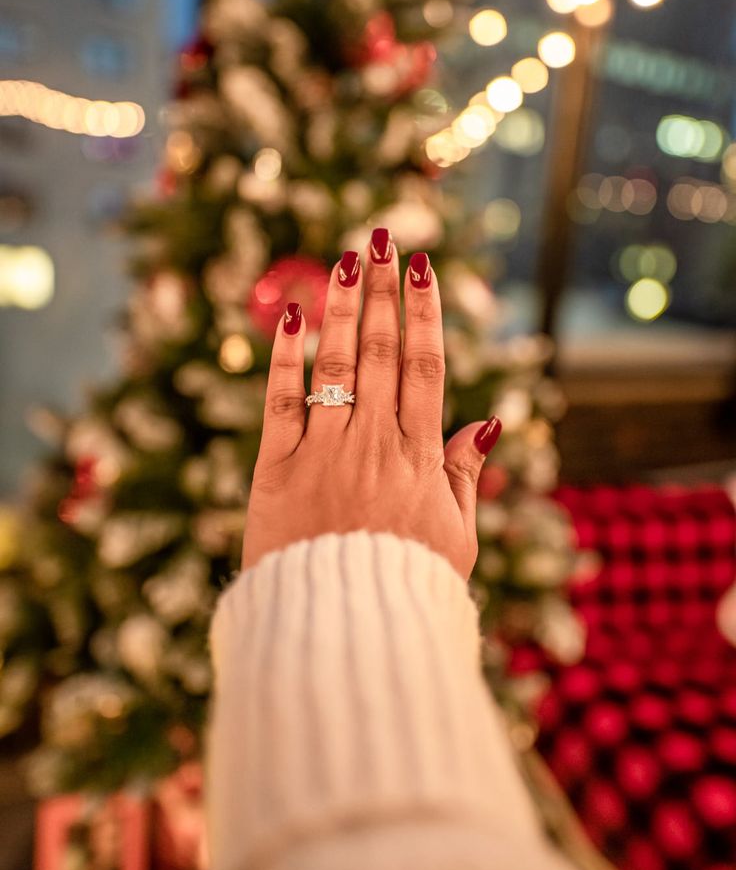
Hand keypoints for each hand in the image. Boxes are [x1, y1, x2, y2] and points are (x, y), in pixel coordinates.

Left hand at [242, 228, 501, 579]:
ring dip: (339, 306)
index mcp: (419, 456)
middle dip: (381, 290)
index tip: (421, 268)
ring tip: (345, 258)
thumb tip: (488, 422)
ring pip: (334, 363)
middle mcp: (374, 442)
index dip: (423, 312)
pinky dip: (285, 358)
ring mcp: (324, 451)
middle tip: (381, 239)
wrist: (342, 631)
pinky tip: (290, 315)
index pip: (425, 366)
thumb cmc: (408, 586)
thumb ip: (465, 474)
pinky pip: (282, 402)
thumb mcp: (457, 536)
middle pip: (379, 350)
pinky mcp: (277, 469)